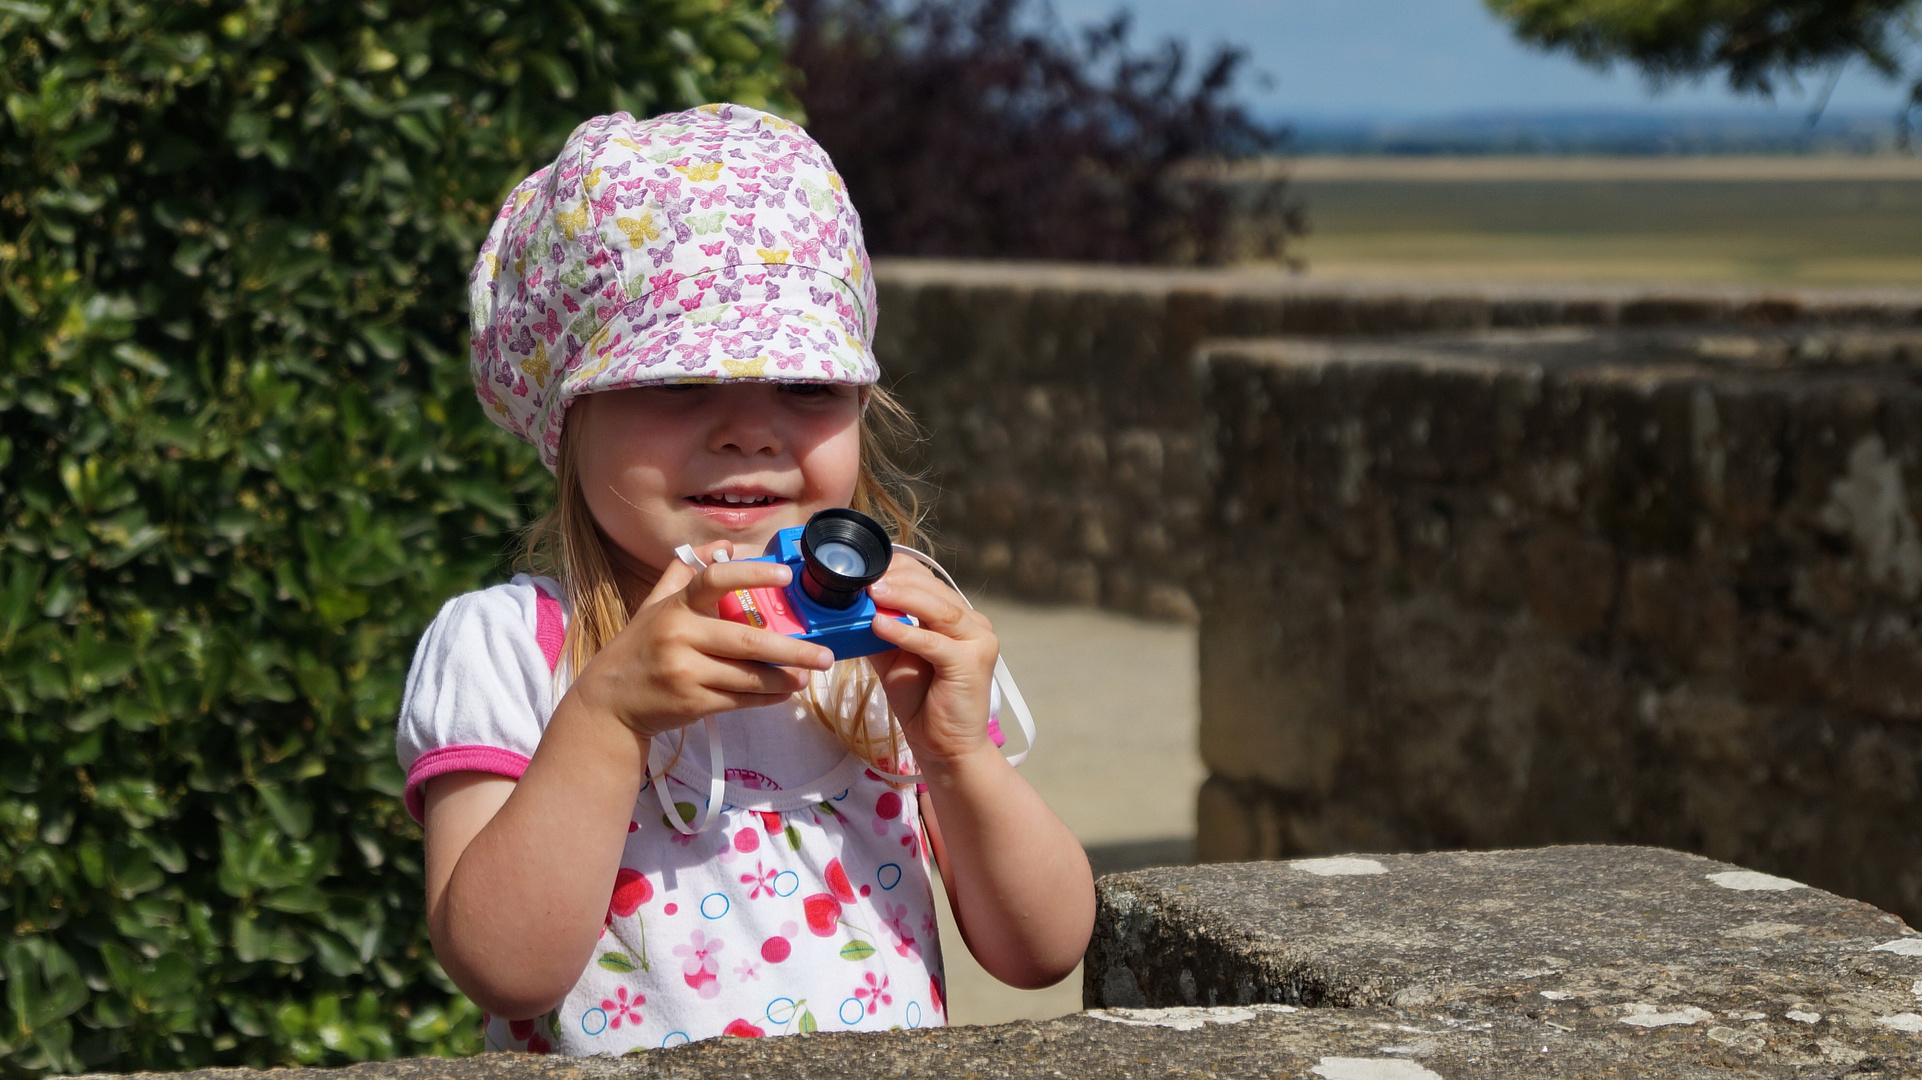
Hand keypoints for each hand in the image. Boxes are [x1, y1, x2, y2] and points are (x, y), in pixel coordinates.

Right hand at [571, 541, 835, 740]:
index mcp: (675, 607)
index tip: (785, 574)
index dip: (750, 574)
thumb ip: (686, 573)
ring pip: (749, 676)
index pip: (713, 580)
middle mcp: (680, 636)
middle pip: (747, 641)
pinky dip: (766, 697)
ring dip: (784, 679)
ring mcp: (686, 672)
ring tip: (807, 677)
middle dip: (792, 650)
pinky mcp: (692, 703)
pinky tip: (783, 692)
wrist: (609, 701)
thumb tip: (722, 544)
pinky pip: (740, 700)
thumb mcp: (655, 605)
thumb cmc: (639, 648)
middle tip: (825, 655)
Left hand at [864, 559, 999, 770]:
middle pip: (933, 589)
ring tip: (872, 592)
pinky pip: (934, 641)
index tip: (867, 567)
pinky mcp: (972, 662)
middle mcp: (973, 623)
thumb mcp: (892, 657)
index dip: (899, 569)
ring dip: (902, 597)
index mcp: (957, 617)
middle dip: (897, 580)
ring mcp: (978, 640)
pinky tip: (880, 625)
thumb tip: (849, 606)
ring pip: (937, 609)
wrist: (945, 746)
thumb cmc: (921, 702)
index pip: (928, 581)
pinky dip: (906, 632)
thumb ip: (878, 629)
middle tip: (865, 578)